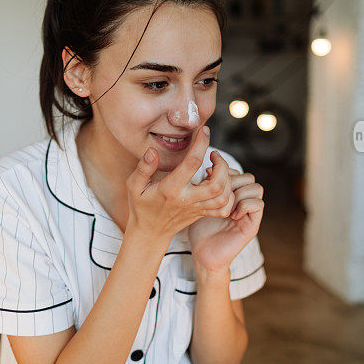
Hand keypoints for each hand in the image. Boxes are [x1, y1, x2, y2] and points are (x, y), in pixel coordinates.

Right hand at [125, 126, 235, 245]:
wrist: (150, 234)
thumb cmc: (141, 206)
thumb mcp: (134, 186)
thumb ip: (143, 168)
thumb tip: (152, 150)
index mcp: (170, 189)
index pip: (191, 163)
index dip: (201, 144)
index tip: (204, 130)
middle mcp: (187, 200)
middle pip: (217, 184)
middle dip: (222, 165)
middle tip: (214, 154)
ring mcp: (197, 209)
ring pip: (224, 197)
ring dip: (227, 179)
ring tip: (217, 168)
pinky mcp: (202, 214)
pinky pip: (224, 208)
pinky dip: (229, 195)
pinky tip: (220, 184)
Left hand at [187, 157, 263, 272]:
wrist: (202, 255)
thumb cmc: (199, 229)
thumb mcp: (200, 201)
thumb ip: (207, 184)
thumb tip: (210, 167)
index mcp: (233, 195)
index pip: (238, 172)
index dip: (225, 171)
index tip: (208, 176)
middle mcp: (243, 202)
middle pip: (249, 177)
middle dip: (232, 181)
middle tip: (217, 194)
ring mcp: (249, 213)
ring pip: (256, 187)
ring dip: (239, 192)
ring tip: (225, 205)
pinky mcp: (252, 225)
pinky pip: (258, 204)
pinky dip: (245, 205)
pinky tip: (231, 214)